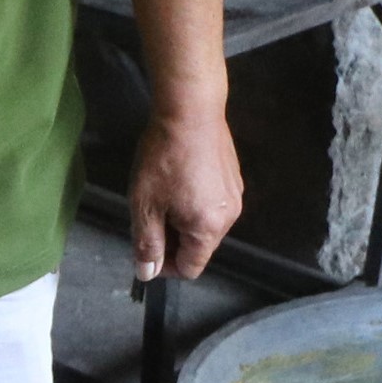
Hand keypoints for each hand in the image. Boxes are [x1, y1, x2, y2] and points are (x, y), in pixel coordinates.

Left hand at [128, 104, 242, 283]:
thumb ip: (147, 243)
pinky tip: (178, 179)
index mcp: (209, 229)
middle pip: (200, 246)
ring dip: (183, 220)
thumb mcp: (146, 204)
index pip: (191, 268)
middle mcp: (230, 217)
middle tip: (149, 216)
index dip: (165, 266)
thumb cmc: (164, 158)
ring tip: (162, 195)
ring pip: (206, 223)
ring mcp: (235, 194)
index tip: (146, 249)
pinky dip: (194, 201)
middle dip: (173, 240)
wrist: (191, 109)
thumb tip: (147, 273)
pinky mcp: (234, 175)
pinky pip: (212, 202)